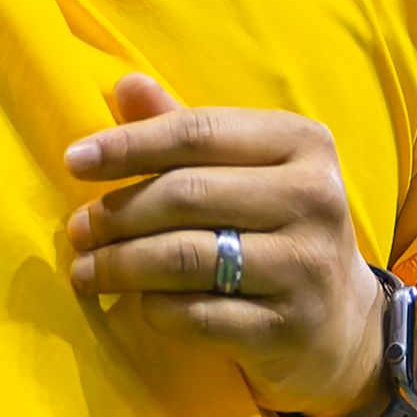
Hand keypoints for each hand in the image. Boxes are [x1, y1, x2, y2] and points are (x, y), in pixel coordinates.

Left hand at [65, 72, 388, 416]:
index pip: (197, 132)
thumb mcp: (247, 171)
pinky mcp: (289, 329)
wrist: (343, 328)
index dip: (128, 144)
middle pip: (185, 195)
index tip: (73, 161)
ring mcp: (306, 267)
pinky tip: (136, 304)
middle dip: (116, 213)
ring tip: (84, 270)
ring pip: (184, 258)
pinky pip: (194, 315)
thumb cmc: (278, 230)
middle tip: (77, 230)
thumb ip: (188, 132)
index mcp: (302, 143)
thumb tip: (126, 86)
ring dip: (120, 265)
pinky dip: (153, 308)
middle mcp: (314, 198)